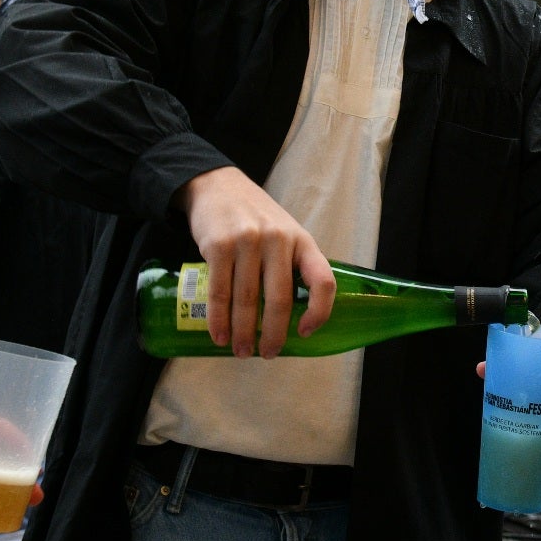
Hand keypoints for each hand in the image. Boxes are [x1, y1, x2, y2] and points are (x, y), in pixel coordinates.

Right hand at [177, 166, 334, 356]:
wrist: (217, 186)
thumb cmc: (255, 217)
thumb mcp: (284, 233)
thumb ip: (291, 265)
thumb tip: (290, 318)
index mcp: (302, 240)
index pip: (323, 280)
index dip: (320, 312)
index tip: (305, 332)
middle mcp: (279, 240)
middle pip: (280, 299)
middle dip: (273, 334)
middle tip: (267, 355)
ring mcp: (248, 241)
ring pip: (247, 300)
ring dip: (243, 333)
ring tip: (241, 351)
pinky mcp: (219, 245)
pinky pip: (220, 290)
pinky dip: (218, 319)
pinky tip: (219, 334)